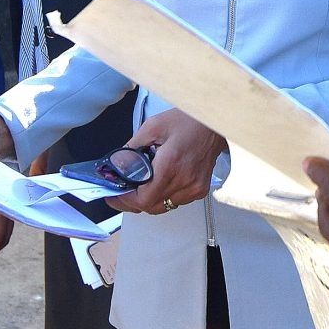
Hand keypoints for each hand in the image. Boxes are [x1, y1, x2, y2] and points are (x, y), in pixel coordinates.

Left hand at [107, 109, 224, 215]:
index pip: (144, 199)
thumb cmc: (188, 121)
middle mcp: (184, 181)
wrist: (214, 123)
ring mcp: (193, 188)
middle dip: (132, 202)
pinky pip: (175, 201)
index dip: (125, 200)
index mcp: (170, 165)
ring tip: (138, 186)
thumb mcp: (153, 126)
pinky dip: (163, 196)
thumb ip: (132, 148)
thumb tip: (117, 165)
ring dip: (148, 200)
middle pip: (151, 207)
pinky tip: (158, 183)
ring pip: (163, 206)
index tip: (114, 195)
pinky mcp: (199, 190)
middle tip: (121, 193)